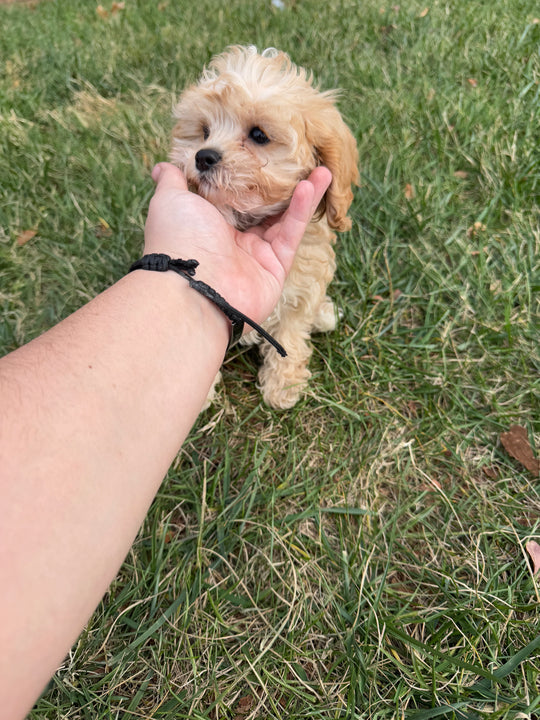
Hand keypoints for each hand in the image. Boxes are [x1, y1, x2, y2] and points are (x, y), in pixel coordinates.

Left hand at [143, 162, 331, 323]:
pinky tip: (314, 184)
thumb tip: (163, 165)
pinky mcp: (275, 268)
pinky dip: (302, 210)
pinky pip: (291, 234)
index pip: (234, 195)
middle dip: (283, 185)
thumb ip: (173, 180)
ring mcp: (255, 255)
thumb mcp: (170, 200)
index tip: (264, 152)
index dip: (250, 175)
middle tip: (301, 160)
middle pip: (264, 207)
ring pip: (284, 219)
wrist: (192, 286)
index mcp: (209, 223)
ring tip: (321, 167)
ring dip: (302, 193)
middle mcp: (233, 240)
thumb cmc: (178, 239)